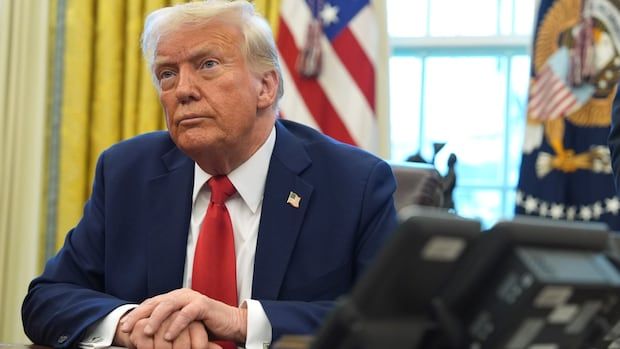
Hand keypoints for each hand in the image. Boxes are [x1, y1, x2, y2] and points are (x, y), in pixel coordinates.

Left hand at [120, 288, 247, 343]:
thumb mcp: (182, 326)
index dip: (136, 314)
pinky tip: (169, 336)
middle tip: (126, 328)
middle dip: (139, 315)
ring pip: (169, 305)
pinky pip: (187, 314)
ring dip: (156, 319)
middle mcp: (181, 295)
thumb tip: (145, 335)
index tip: (123, 327)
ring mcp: (192, 298)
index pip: (150, 304)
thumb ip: (167, 325)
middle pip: (155, 302)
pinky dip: (177, 325)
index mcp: (174, 298)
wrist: (231, 324)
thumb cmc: (206, 327)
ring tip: (147, 332)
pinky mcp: (203, 305)